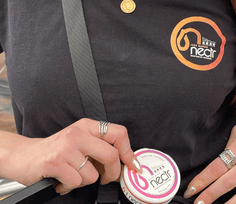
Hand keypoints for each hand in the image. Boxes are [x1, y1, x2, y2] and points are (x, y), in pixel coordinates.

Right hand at [8, 118, 140, 194]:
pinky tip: (61, 180)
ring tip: (72, 175)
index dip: (129, 152)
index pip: (119, 133)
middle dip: (113, 173)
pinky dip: (70, 187)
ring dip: (84, 181)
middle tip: (107, 178)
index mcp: (88, 126)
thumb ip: (100, 147)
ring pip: (93, 174)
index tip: (133, 165)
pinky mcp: (55, 162)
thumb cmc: (56, 150)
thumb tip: (125, 162)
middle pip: (111, 155)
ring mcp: (66, 147)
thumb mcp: (80, 141)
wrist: (25, 156)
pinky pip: (76, 182)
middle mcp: (78, 133)